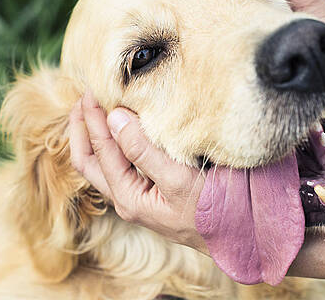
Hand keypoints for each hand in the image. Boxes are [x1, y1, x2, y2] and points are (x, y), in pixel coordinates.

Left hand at [69, 92, 206, 252]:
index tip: (93, 88)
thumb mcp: (179, 180)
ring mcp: (141, 195)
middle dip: (81, 129)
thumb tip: (115, 118)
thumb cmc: (214, 211)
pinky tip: (126, 126)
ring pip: (105, 163)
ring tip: (98, 107)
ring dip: (97, 135)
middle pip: (89, 161)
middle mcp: (129, 198)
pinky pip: (125, 164)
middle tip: (84, 95)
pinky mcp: (156, 190)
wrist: (243, 235)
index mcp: (129, 197)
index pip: (100, 152)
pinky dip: (117, 142)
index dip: (93, 119)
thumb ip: (144, 151)